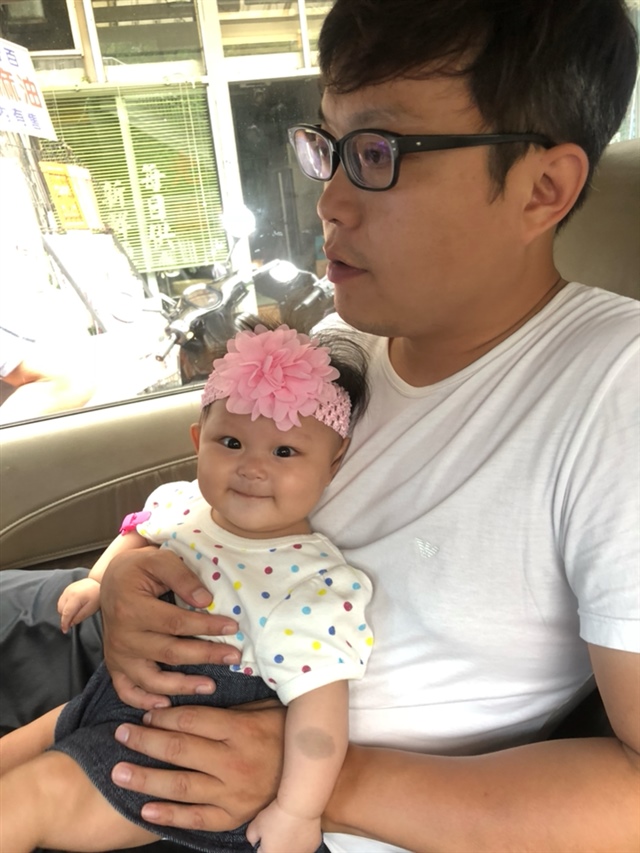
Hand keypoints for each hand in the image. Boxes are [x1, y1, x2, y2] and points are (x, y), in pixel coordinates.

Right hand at [57, 577, 100, 632]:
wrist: (99, 581)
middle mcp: (69, 592)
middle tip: (72, 622)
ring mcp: (67, 589)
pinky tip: (73, 607)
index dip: (64, 623)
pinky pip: (62, 600)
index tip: (65, 631)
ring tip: (74, 614)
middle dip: (65, 617)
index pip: (66, 613)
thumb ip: (80, 616)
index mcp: (75, 597)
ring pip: (60, 605)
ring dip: (64, 612)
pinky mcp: (67, 588)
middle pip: (61, 609)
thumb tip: (71, 623)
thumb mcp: (92, 608)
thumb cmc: (97, 596)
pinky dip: (64, 606)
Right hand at [100, 546, 241, 709]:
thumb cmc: (139, 568)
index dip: (207, 626)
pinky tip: (166, 704)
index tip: (232, 627)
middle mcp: (122, 636)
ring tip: (209, 686)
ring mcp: (118, 654)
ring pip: (151, 679)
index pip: (176, 622)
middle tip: (233, 656)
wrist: (112, 579)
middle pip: (170, 652)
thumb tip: (205, 600)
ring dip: (182, 686)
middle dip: (205, 655)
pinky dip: (144, 702)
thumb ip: (182, 576)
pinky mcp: (115, 665)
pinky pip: (127, 690)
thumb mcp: (158, 560)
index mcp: (132, 607)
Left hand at [110, 701, 285, 830]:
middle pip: (179, 750)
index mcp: (241, 729)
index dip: (164, 716)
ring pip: (180, 785)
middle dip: (145, 741)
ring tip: (119, 771)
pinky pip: (196, 818)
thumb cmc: (287, 738)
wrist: (318, 780)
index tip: (145, 714)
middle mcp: (234, 761)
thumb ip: (232, 707)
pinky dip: (169, 815)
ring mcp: (232, 792)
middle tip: (120, 734)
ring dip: (145, 777)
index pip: (191, 721)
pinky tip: (145, 809)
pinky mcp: (233, 817)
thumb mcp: (266, 710)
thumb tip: (195, 696)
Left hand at [246, 799, 321, 852]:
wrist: (299, 806)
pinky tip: (300, 829)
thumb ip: (251, 838)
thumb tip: (255, 842)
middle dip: (276, 845)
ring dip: (289, 844)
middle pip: (278, 852)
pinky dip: (301, 841)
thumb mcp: (254, 825)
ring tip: (288, 829)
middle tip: (277, 830)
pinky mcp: (313, 847)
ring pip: (292, 850)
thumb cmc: (276, 816)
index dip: (262, 843)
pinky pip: (304, 846)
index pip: (262, 852)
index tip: (265, 834)